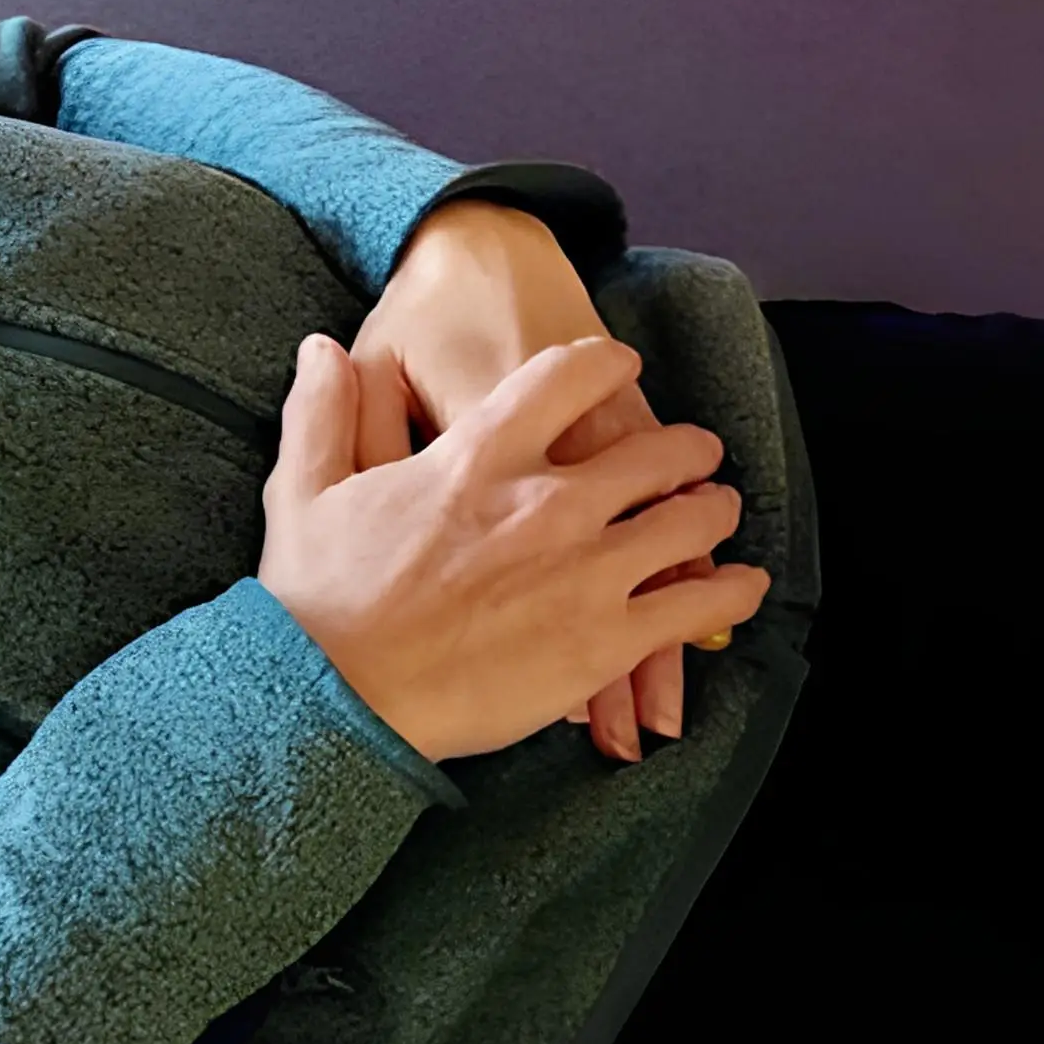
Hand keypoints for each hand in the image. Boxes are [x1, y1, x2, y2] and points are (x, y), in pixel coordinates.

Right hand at [357, 204, 694, 761]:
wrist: (336, 694)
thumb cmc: (317, 597)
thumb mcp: (302, 488)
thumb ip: (324, 411)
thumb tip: (321, 348)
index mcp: (479, 458)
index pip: (565, 378)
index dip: (604, 363)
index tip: (621, 363)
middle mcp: (548, 503)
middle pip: (653, 450)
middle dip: (684, 445)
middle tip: (695, 450)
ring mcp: (586, 572)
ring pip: (688, 521)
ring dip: (713, 509)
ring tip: (719, 509)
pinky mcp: (605, 641)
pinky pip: (695, 607)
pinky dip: (729, 592)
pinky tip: (740, 585)